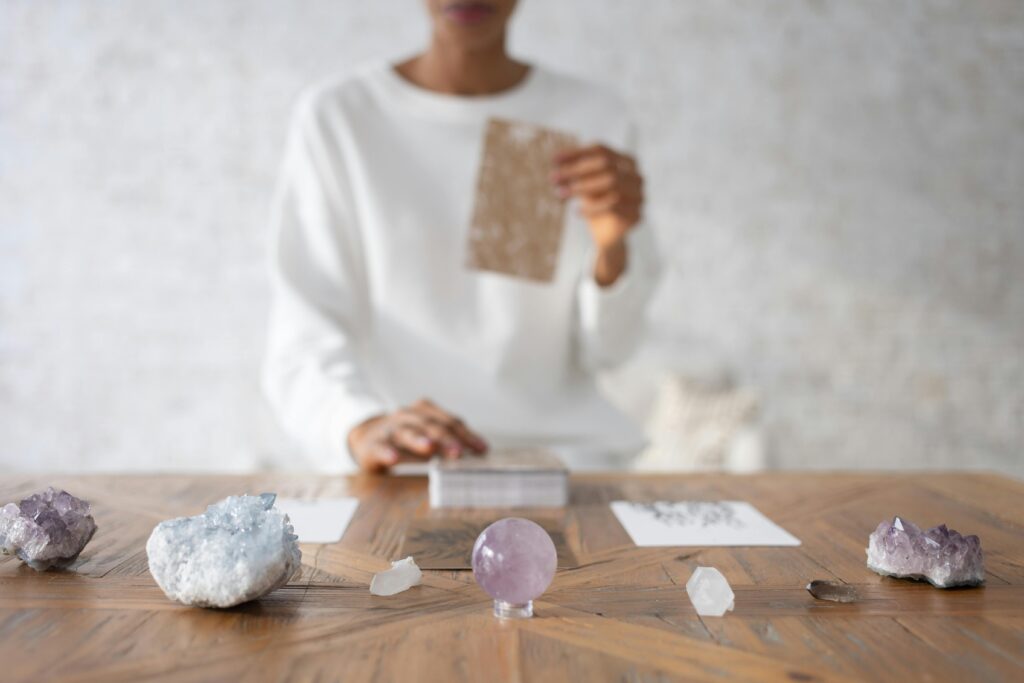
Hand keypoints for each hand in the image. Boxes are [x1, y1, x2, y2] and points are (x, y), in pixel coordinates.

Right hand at [347, 398, 487, 471]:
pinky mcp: (373, 444)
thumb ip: (449, 441)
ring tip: (429, 448)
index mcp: (424, 411)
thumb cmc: (406, 438)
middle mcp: (407, 416)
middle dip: (446, 438)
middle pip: (430, 425)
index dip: (466, 435)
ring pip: (406, 432)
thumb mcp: (428, 435)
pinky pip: (380, 447)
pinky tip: (393, 459)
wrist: (366, 438)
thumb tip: (479, 452)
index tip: (482, 450)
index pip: (449, 421)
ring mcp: (389, 429)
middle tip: (459, 453)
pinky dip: (387, 452)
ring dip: (418, 439)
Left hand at [552, 144, 644, 284]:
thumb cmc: (596, 202)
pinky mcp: (636, 214)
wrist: (608, 235)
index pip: (601, 150)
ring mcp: (639, 194)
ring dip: (582, 188)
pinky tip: (577, 212)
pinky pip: (613, 206)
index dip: (577, 153)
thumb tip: (556, 160)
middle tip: (553, 179)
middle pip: (606, 165)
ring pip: (611, 183)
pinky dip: (592, 208)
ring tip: (561, 194)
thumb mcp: (583, 183)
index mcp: (625, 161)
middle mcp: (636, 175)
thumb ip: (574, 171)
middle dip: (576, 171)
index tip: (554, 160)